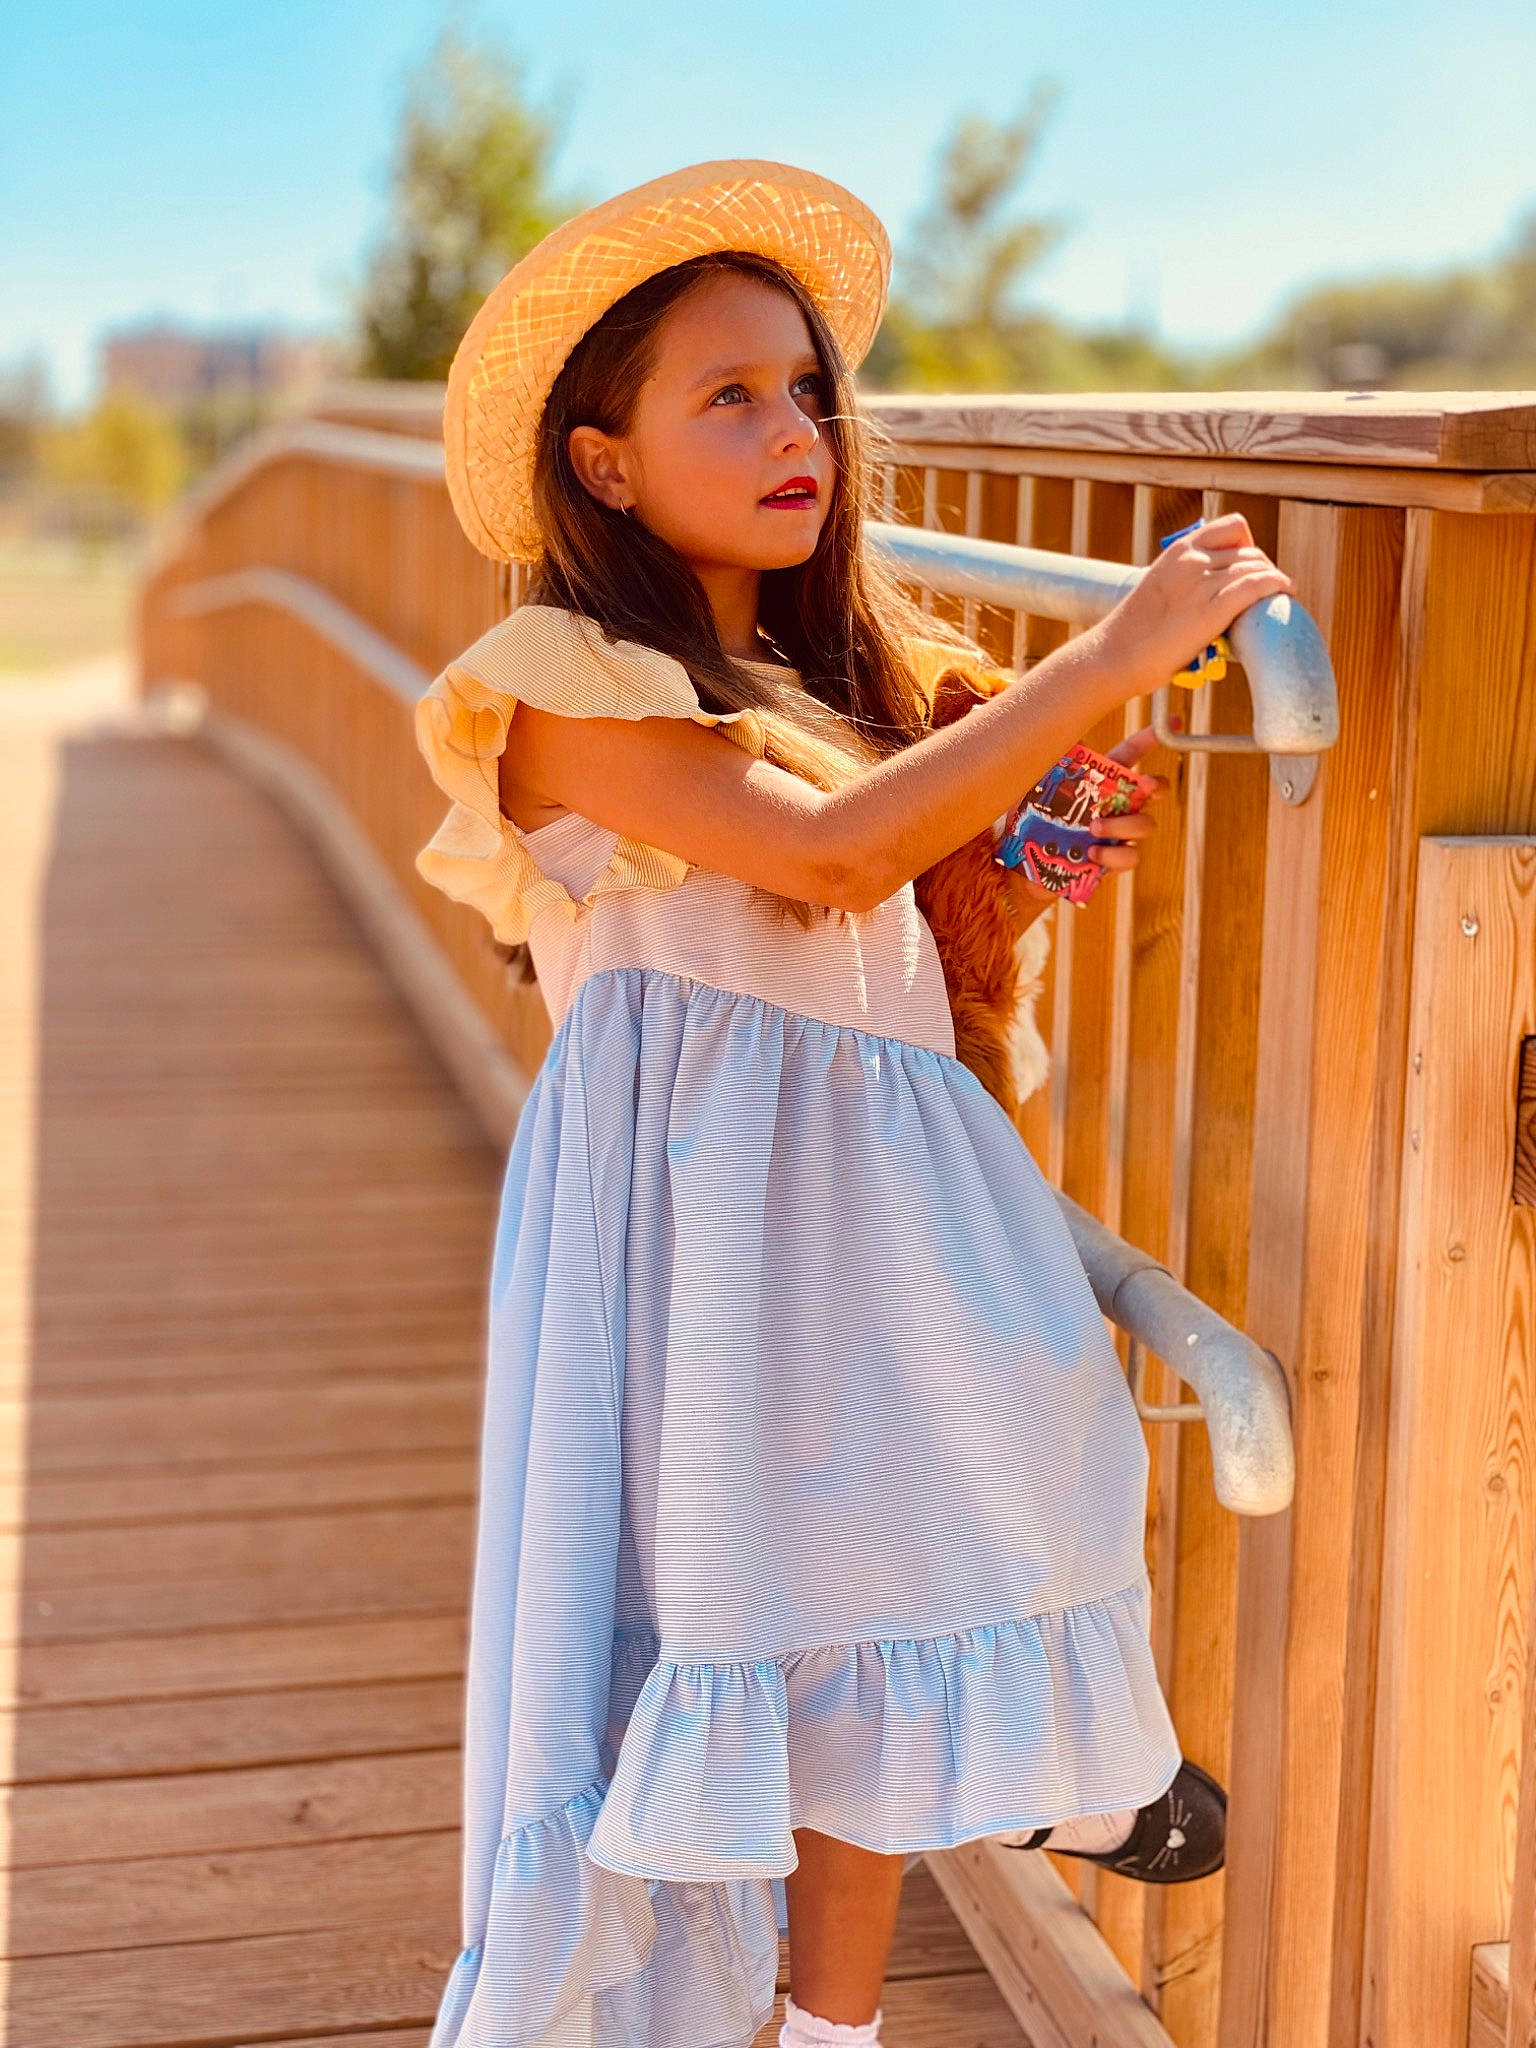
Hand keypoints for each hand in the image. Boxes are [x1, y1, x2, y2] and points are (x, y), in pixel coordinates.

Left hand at [998, 725, 1169, 930]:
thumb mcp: (1018, 781)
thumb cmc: (1021, 818)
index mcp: (1096, 780)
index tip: (1168, 724)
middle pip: (1150, 791)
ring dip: (1126, 825)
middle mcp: (1110, 804)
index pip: (1129, 754)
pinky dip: (1116, 856)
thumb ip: (1011, 750)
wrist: (1013, 866)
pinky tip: (1093, 854)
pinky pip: (1129, 859)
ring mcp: (1113, 834)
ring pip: (1144, 826)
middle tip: (1140, 788)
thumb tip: (978, 710)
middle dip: (1152, 787)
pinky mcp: (1106, 863)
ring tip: (1094, 829)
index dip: (1151, 738)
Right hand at [1091, 512, 1294, 699]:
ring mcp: (1201, 584)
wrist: (1113, 656)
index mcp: (1178, 551)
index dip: (1249, 546)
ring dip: (1274, 580)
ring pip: (1257, 567)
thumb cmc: (1133, 635)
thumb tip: (1212, 595)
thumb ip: (1185, 582)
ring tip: (1279, 596)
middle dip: (1264, 569)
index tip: (1249, 568)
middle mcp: (1192, 561)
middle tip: (1267, 591)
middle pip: (1250, 552)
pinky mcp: (1210, 611)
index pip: (1232, 528)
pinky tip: (1286, 592)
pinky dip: (1277, 585)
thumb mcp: (1158, 590)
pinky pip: (1257, 586)